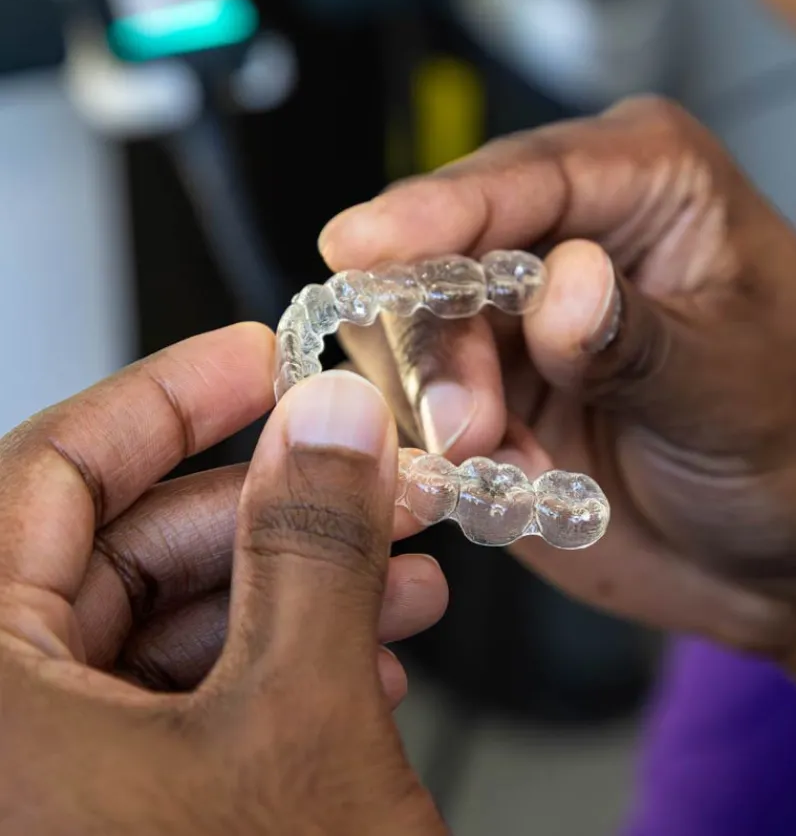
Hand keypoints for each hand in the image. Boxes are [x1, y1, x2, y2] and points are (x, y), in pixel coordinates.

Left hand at [0, 325, 446, 833]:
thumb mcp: (299, 725)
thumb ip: (314, 548)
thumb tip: (329, 423)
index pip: (46, 473)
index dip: (169, 398)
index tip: (256, 358)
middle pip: (120, 551)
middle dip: (272, 509)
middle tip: (364, 476)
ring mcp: (44, 779)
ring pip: (164, 626)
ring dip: (295, 590)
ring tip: (397, 579)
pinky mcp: (101, 814)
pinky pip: (177, 701)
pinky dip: (275, 669)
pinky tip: (365, 661)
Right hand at [318, 96, 795, 657]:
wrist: (780, 555)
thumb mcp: (736, 387)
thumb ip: (639, 339)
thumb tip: (558, 289)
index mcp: (647, 186)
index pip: (525, 177)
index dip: (437, 211)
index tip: (362, 245)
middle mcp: (566, 238)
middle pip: (444, 253)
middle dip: (439, 342)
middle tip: (466, 425)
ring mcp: (518, 321)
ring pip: (415, 335)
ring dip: (438, 405)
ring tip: (498, 460)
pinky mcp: (489, 390)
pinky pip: (421, 408)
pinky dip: (442, 452)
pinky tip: (503, 480)